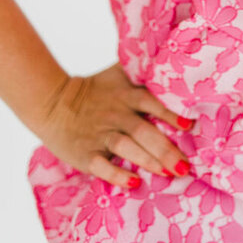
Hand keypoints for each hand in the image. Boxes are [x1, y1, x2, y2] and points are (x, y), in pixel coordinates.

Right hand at [38, 61, 193, 189]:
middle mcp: (116, 115)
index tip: (189, 125)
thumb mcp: (118, 74)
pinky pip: (102, 166)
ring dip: (147, 160)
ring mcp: (100, 135)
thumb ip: (141, 70)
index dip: (170, 113)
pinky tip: (133, 183)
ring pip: (126, 147)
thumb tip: (170, 60)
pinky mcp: (85, 154)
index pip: (151, 102)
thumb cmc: (95, 90)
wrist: (53, 102)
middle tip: (185, 165)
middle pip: (143, 130)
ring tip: (167, 173)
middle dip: (165, 148)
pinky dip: (117, 175)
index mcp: (126, 95)